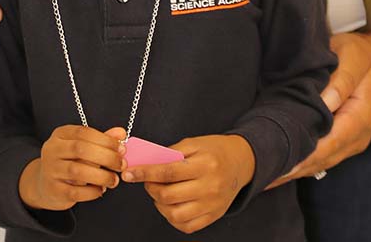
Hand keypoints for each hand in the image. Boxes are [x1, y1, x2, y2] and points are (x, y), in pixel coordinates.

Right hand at [19, 126, 125, 210]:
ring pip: (78, 171)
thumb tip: (120, 133)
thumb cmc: (69, 162)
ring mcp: (50, 170)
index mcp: (61, 134)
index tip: (121, 149)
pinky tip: (100, 190)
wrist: (45, 184)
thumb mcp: (82, 147)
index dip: (105, 140)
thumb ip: (101, 140)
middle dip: (106, 157)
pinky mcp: (53, 190)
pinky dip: (92, 192)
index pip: (84, 132)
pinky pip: (75, 192)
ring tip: (113, 180)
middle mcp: (52, 150)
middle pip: (81, 149)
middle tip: (121, 164)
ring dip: (101, 176)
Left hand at [123, 134, 254, 233]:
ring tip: (161, 193)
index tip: (129, 173)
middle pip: (169, 195)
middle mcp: (209, 187)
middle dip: (151, 188)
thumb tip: (147, 164)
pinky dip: (172, 218)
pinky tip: (171, 205)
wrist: (241, 163)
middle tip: (149, 181)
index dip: (145, 173)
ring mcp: (212, 204)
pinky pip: (186, 226)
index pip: (168, 172)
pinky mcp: (213, 216)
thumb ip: (171, 153)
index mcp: (205, 164)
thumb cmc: (215, 150)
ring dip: (160, 204)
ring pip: (175, 214)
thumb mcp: (195, 143)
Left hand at [268, 31, 370, 187]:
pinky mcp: (342, 141)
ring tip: (265, 175)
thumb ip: (341, 80)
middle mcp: (357, 137)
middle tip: (262, 172)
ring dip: (294, 170)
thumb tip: (325, 103)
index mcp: (360, 118)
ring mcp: (351, 143)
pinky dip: (301, 162)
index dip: (305, 155)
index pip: (330, 143)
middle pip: (322, 159)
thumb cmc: (363, 56)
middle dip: (293, 168)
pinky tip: (279, 166)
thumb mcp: (354, 58)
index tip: (281, 163)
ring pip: (320, 162)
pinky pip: (321, 156)